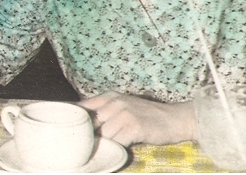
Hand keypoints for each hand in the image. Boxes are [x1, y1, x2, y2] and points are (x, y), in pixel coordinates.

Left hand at [80, 91, 195, 146]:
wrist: (174, 118)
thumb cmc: (147, 115)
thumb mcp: (123, 106)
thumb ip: (104, 112)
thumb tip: (84, 126)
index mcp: (108, 96)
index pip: (82, 107)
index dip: (75, 121)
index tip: (71, 133)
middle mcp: (114, 102)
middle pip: (91, 124)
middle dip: (90, 137)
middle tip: (89, 147)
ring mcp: (124, 114)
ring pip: (103, 135)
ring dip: (105, 145)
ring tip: (109, 149)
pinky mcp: (133, 126)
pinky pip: (117, 142)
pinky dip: (117, 148)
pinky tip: (121, 149)